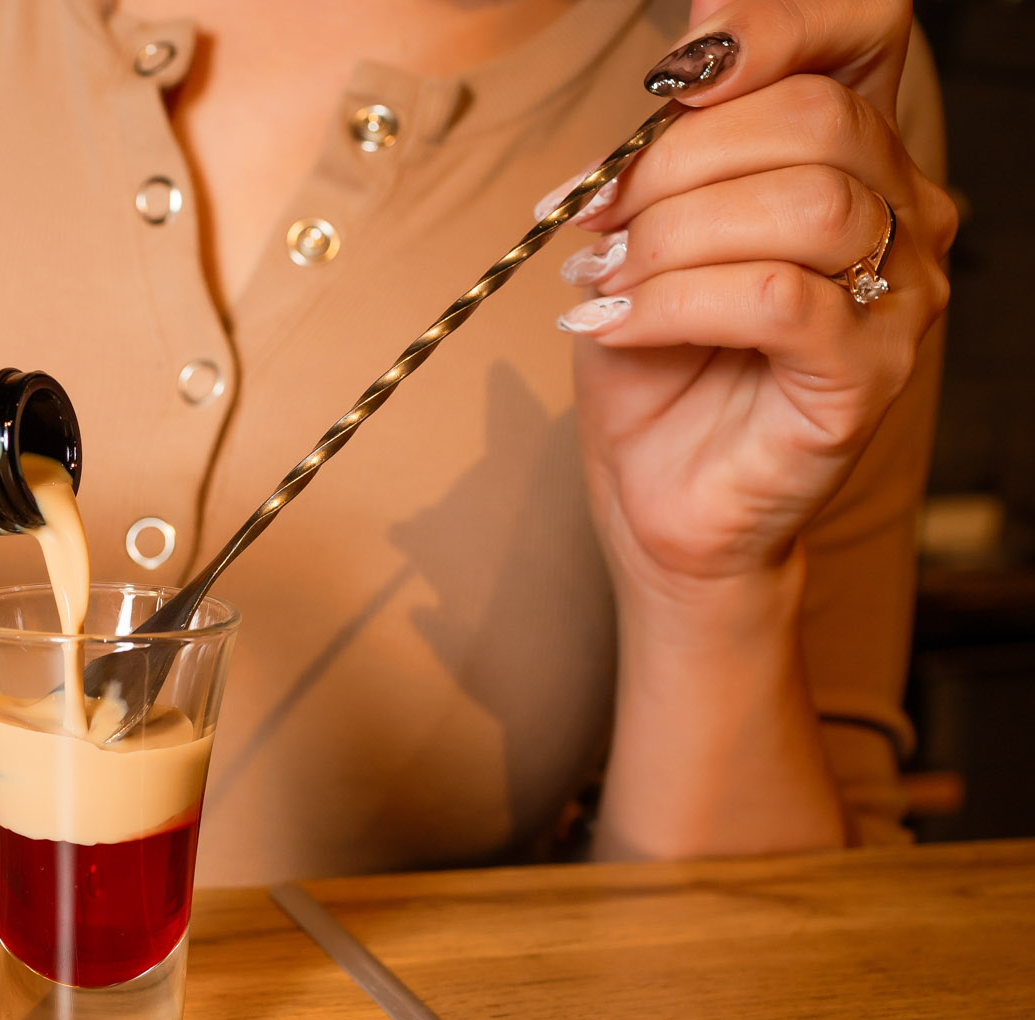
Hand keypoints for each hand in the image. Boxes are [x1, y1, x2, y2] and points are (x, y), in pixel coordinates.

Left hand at [548, 0, 954, 606]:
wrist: (658, 495)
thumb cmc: (657, 363)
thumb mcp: (644, 232)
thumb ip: (672, 145)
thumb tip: (674, 61)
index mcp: (855, 157)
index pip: (864, 34)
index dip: (772, 28)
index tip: (667, 82)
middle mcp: (902, 215)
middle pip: (813, 118)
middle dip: (674, 161)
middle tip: (596, 221)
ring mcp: (899, 298)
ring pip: (803, 204)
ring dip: (672, 235)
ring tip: (605, 278)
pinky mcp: (868, 376)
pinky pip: (777, 299)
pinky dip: (677, 301)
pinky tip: (616, 322)